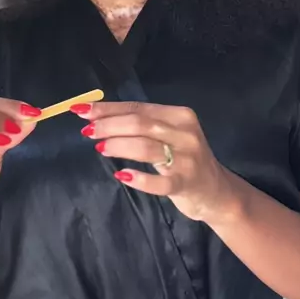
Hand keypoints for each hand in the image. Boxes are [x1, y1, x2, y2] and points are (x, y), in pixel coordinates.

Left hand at [73, 101, 232, 222]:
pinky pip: (160, 182)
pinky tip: (122, 175)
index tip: (83, 111)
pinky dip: (140, 178)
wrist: (216, 190)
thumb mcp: (169, 135)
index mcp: (180, 115)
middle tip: (87, 131)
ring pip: (147, 148)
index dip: (109, 109)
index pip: (138, 108)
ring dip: (120, 146)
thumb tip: (99, 116)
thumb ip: (143, 125)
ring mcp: (187, 159)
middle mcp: (185, 133)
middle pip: (141, 124)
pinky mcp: (186, 183)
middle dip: (110, 125)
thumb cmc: (184, 159)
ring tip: (100, 148)